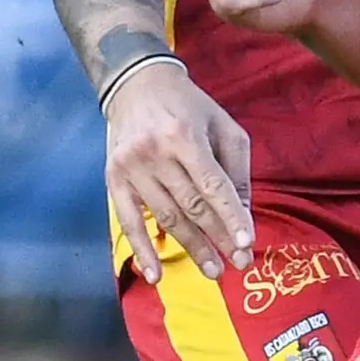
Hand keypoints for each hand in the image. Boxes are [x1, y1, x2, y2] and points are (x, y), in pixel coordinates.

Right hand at [102, 57, 252, 281]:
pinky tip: (156, 275)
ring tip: (213, 270)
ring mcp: (131, 168)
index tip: (246, 245)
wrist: (135, 85)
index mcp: (185, 136)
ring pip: (166, 218)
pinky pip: (129, 222)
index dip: (230, 218)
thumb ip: (236, 169)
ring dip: (191, 248)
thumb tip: (242, 214)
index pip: (212, 186)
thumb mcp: (223, 126)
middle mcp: (155, 153)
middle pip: (191, 206)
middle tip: (237, 264)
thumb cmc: (189, 107)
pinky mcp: (113, 179)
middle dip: (217, 239)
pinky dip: (142, 251)